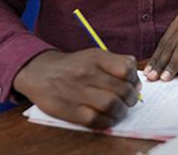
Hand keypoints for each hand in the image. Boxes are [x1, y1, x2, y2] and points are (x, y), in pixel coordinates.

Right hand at [13, 49, 140, 128]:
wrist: (41, 72)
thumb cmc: (73, 65)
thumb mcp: (94, 55)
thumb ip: (116, 62)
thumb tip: (136, 79)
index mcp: (96, 57)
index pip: (126, 69)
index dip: (134, 79)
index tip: (133, 84)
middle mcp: (87, 73)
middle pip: (121, 89)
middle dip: (130, 98)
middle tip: (128, 100)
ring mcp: (78, 92)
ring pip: (111, 105)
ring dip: (121, 111)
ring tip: (119, 110)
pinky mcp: (70, 110)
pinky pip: (96, 120)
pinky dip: (107, 121)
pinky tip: (107, 118)